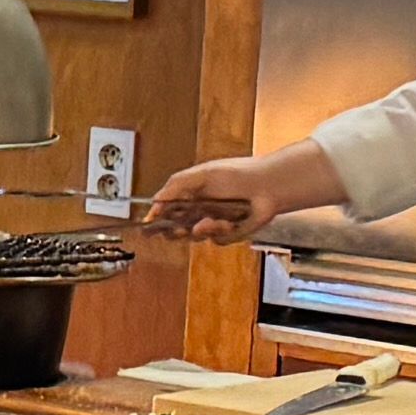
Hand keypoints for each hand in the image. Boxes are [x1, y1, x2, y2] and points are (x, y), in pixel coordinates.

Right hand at [134, 155, 276, 241]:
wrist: (266, 185)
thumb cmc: (236, 174)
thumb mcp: (200, 175)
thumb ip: (174, 187)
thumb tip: (154, 201)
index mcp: (190, 194)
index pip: (166, 210)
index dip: (157, 219)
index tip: (149, 225)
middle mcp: (199, 210)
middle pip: (176, 229)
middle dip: (175, 231)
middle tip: (178, 230)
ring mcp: (213, 223)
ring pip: (195, 236)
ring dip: (202, 230)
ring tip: (210, 222)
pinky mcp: (228, 234)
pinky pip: (216, 241)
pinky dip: (221, 232)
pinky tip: (230, 221)